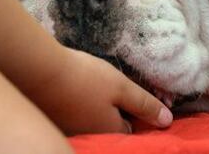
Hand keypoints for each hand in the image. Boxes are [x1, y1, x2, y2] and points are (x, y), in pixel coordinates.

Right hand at [28, 48, 172, 135]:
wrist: (41, 72)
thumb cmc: (86, 78)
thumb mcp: (121, 87)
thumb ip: (145, 104)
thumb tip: (167, 122)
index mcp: (110, 130)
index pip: (130, 129)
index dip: (133, 111)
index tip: (130, 93)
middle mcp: (91, 136)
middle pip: (110, 126)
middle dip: (114, 111)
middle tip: (110, 87)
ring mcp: (71, 129)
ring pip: (91, 120)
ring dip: (95, 106)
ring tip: (93, 84)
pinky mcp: (56, 118)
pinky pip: (75, 114)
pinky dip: (79, 103)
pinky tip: (77, 87)